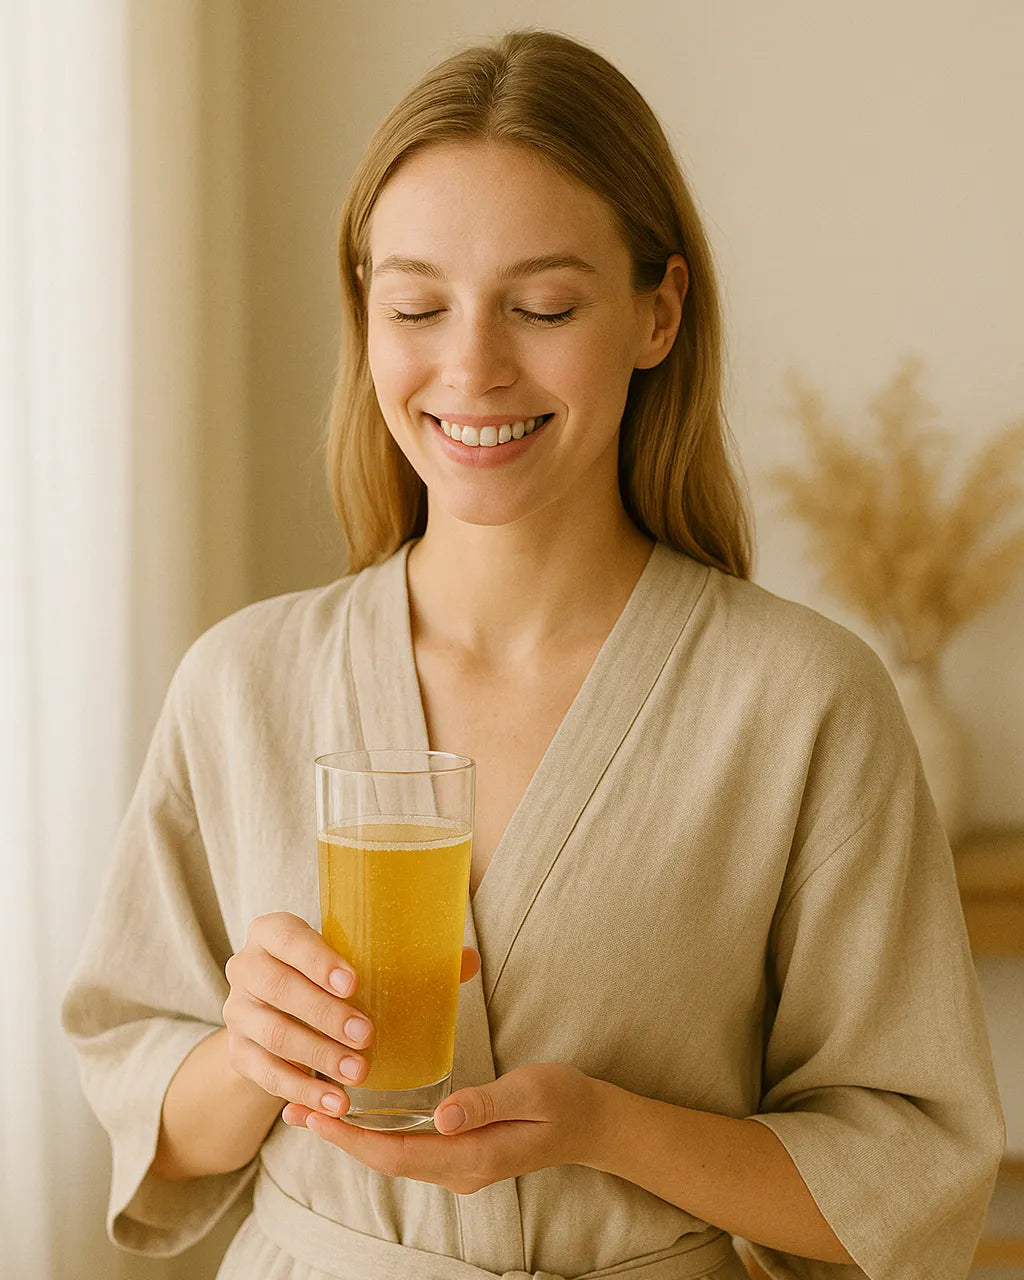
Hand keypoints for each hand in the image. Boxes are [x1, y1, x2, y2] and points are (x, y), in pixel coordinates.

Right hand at [222, 911, 480, 1115]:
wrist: (278, 1010)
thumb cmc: (330, 976)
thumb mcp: (356, 960)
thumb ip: (408, 958)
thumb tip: (467, 960)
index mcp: (273, 932)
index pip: (286, 936)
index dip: (316, 958)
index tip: (355, 983)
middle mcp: (246, 966)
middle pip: (277, 987)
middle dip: (324, 1013)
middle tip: (367, 1035)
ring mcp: (237, 1013)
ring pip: (272, 1033)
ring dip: (317, 1055)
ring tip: (359, 1073)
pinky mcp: (238, 1054)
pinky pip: (266, 1075)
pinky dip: (302, 1090)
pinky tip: (335, 1103)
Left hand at [281, 1061, 604, 1193]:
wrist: (593, 1123)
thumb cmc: (564, 1099)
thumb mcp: (530, 1091)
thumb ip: (486, 1103)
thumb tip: (442, 1116)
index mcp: (473, 1156)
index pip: (400, 1155)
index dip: (354, 1139)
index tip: (316, 1118)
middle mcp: (460, 1168)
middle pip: (387, 1159)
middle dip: (339, 1137)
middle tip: (293, 1107)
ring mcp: (461, 1165)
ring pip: (395, 1155)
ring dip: (354, 1136)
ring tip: (314, 1107)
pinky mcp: (463, 1152)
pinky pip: (410, 1147)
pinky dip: (379, 1132)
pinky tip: (362, 1111)